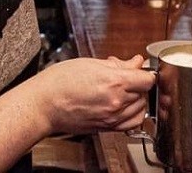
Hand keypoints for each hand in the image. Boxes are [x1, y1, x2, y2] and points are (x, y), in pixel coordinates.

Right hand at [33, 55, 154, 133]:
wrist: (44, 105)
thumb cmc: (59, 82)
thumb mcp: (91, 64)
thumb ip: (118, 65)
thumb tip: (135, 63)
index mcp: (114, 82)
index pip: (147, 79)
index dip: (145, 72)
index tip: (140, 70)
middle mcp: (116, 102)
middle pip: (144, 93)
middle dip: (137, 83)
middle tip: (123, 76)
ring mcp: (112, 117)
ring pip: (141, 109)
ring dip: (136, 98)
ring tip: (122, 90)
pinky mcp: (106, 128)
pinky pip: (132, 123)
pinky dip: (133, 114)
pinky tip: (124, 106)